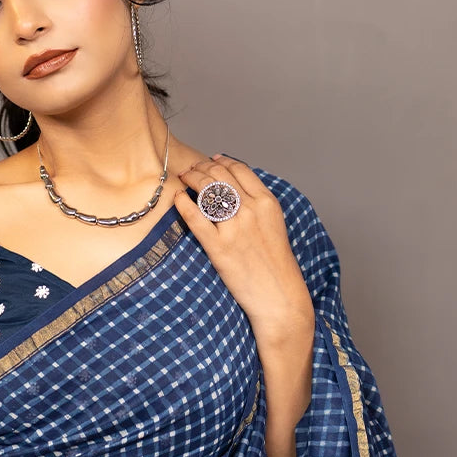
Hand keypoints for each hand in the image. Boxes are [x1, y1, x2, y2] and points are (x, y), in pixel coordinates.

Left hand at [173, 155, 314, 349]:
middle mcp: (252, 210)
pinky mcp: (219, 247)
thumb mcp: (274, 225)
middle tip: (192, 169)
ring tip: (184, 178)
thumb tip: (235, 188)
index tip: (210, 161)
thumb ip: (257, 205)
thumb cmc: (275, 264)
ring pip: (207, 190)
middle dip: (202, 167)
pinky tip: (177, 198)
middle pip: (221, 175)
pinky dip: (183, 203)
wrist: (278, 295)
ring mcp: (234, 228)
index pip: (240, 169)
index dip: (221, 161)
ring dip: (192, 178)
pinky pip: (195, 217)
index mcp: (267, 203)